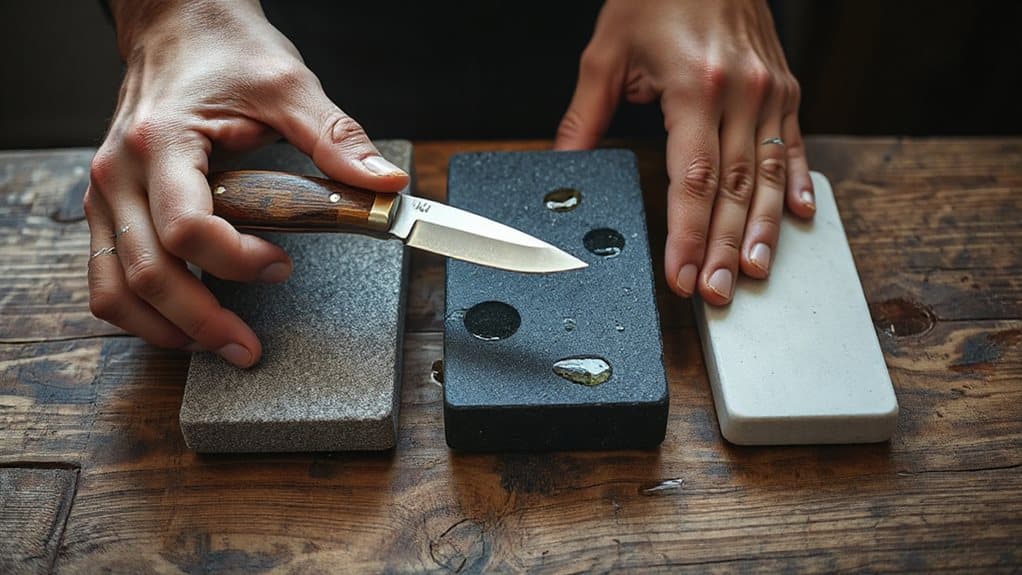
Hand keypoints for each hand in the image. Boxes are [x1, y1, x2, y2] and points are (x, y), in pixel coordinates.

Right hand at [87, 0, 407, 365]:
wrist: (177, 24)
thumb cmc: (225, 50)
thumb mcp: (288, 85)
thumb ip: (336, 137)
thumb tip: (384, 182)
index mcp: (162, 142)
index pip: (186, 227)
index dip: (236, 261)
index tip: (281, 266)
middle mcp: (120, 172)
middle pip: (146, 273)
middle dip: (200, 322)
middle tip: (246, 347)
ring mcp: (107, 193)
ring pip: (112, 287)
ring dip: (162, 328)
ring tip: (215, 344)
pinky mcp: (109, 204)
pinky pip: (107, 273)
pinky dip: (140, 307)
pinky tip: (182, 319)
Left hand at [555, 0, 814, 304]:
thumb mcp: (606, 52)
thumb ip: (584, 117)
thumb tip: (564, 166)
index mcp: (694, 89)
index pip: (693, 181)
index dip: (689, 236)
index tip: (683, 274)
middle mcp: (740, 94)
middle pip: (734, 190)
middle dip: (725, 249)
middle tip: (718, 294)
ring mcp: (769, 92)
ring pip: (769, 177)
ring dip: (764, 231)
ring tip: (756, 274)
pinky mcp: (784, 88)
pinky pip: (793, 146)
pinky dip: (796, 185)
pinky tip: (799, 219)